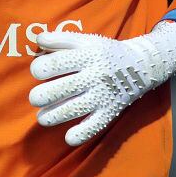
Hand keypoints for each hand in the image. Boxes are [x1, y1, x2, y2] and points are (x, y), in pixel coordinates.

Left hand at [28, 22, 175, 145]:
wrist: (140, 66)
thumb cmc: (104, 52)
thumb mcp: (86, 40)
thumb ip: (61, 39)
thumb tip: (38, 39)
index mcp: (88, 54)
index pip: (59, 62)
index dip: (41, 68)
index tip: (37, 72)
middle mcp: (96, 75)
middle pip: (65, 87)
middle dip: (43, 95)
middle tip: (35, 98)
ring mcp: (104, 95)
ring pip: (76, 109)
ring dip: (54, 116)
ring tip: (42, 118)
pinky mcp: (111, 112)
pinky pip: (95, 126)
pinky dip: (81, 135)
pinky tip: (68, 137)